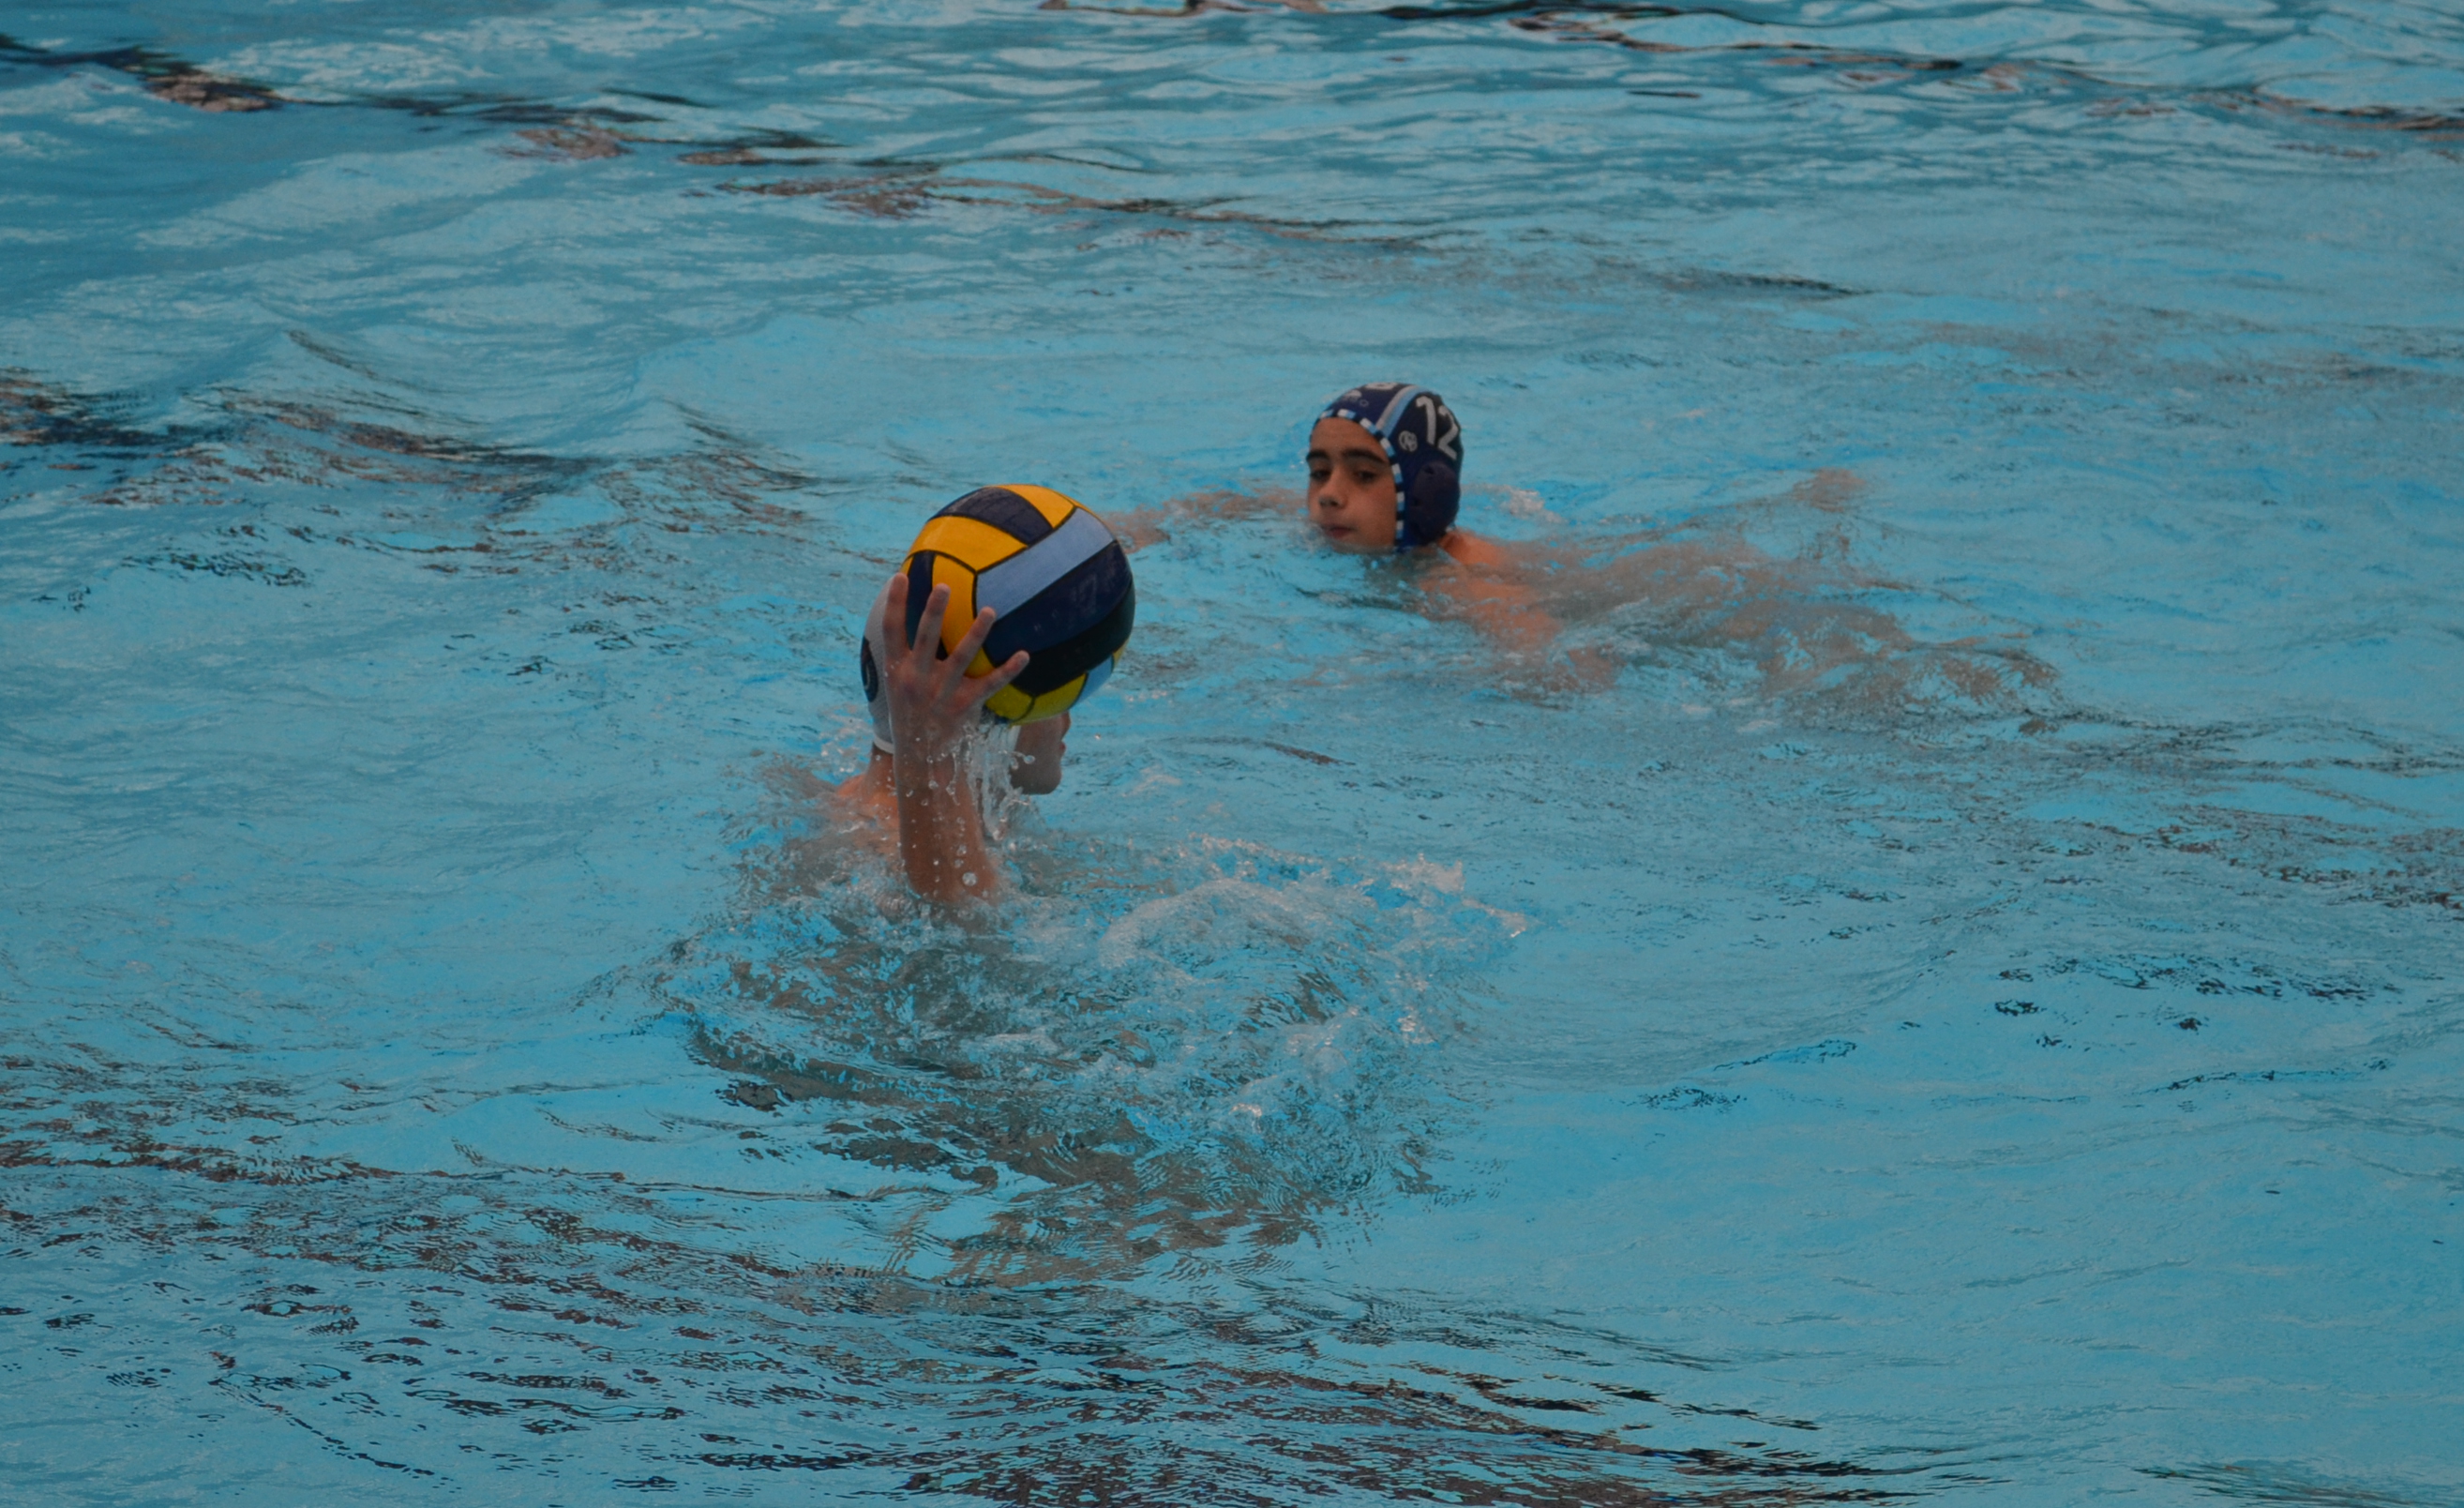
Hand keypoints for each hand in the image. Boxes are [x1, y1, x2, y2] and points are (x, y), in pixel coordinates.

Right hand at [881, 571, 1027, 764]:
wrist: (920, 753)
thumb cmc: (910, 708)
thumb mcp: (897, 682)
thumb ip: (905, 653)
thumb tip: (916, 615)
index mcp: (896, 670)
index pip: (892, 631)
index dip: (895, 603)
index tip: (900, 576)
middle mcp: (917, 679)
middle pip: (926, 639)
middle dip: (934, 612)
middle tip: (943, 586)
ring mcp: (942, 692)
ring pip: (962, 657)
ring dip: (977, 633)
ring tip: (990, 610)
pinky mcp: (964, 705)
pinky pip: (990, 684)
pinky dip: (1008, 670)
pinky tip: (1024, 655)